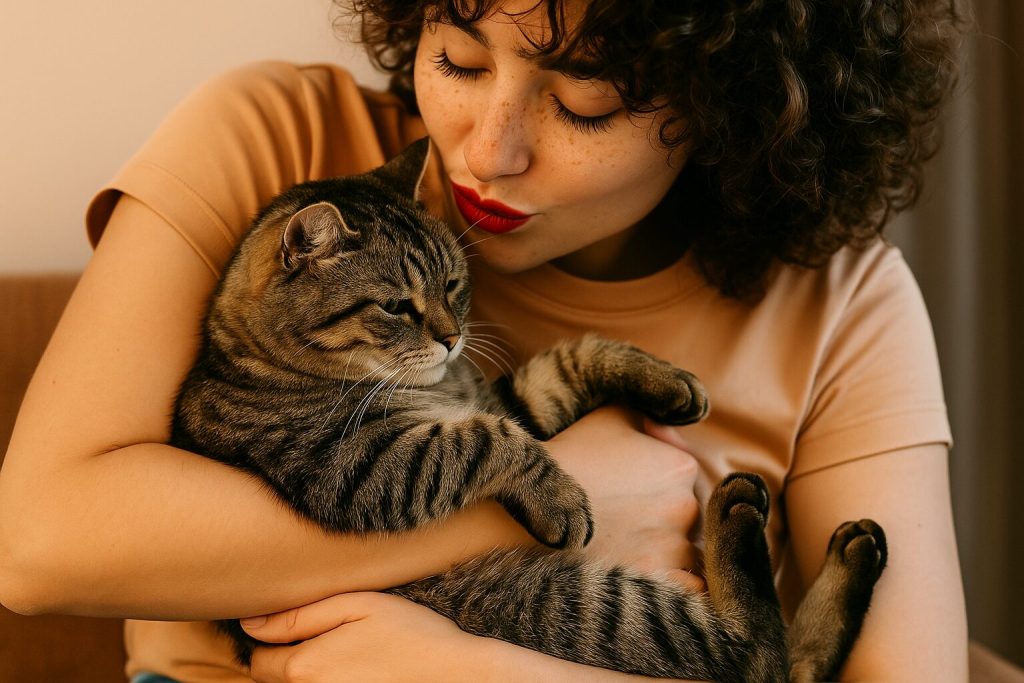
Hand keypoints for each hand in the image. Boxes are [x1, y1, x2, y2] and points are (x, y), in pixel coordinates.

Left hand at [244, 592, 481, 682]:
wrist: (456, 674)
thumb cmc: (411, 633)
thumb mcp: (357, 605)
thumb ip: (300, 616)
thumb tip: (250, 624)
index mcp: (306, 667)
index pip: (258, 662)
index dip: (270, 641)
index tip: (294, 626)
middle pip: (275, 682)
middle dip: (287, 660)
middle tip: (324, 638)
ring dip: (310, 674)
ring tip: (343, 654)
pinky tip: (358, 671)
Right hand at [546, 406, 703, 584]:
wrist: (532, 506)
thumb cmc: (570, 457)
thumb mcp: (610, 415)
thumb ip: (649, 413)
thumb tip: (664, 427)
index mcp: (680, 467)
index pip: (686, 478)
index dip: (658, 481)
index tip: (630, 486)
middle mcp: (685, 507)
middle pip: (689, 515)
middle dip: (663, 516)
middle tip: (625, 515)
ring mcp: (672, 548)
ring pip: (685, 551)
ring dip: (664, 550)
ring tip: (624, 542)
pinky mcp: (655, 580)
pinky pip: (686, 586)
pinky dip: (672, 581)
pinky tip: (644, 570)